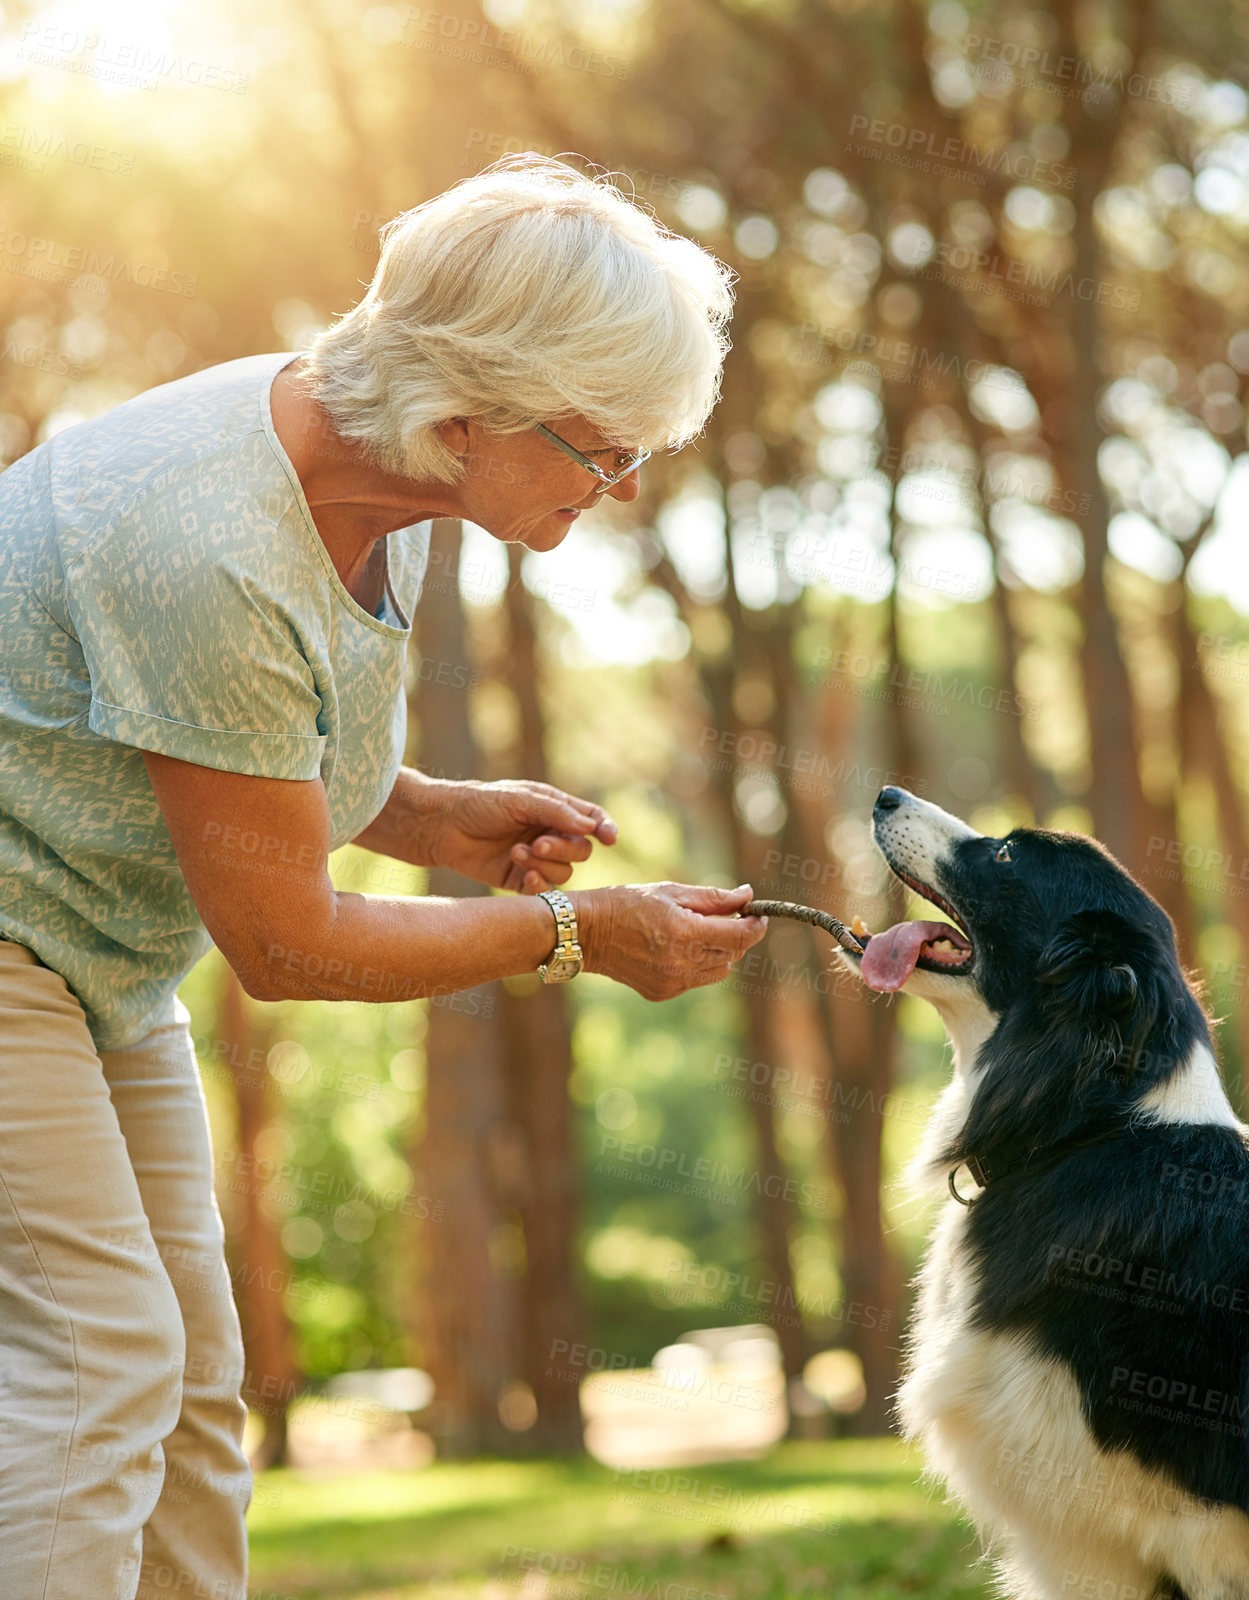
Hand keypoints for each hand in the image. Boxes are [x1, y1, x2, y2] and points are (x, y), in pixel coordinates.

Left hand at [424, 778, 615, 892]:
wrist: (442, 826)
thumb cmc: (480, 803)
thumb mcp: (519, 800)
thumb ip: (556, 812)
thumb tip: (590, 827)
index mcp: (553, 809)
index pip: (591, 819)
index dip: (605, 828)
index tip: (610, 839)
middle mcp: (549, 834)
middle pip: (580, 850)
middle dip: (564, 849)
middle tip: (539, 844)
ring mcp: (536, 859)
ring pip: (564, 872)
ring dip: (545, 865)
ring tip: (517, 853)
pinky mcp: (519, 881)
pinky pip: (544, 891)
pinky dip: (539, 886)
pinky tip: (525, 875)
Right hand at [573, 882, 767, 1000]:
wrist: (586, 932)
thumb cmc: (626, 903)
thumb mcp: (670, 892)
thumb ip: (713, 897)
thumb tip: (747, 895)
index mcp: (685, 934)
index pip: (740, 937)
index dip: (756, 925)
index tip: (758, 913)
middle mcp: (681, 963)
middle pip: (732, 954)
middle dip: (737, 935)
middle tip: (727, 916)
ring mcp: (672, 982)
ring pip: (719, 970)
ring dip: (719, 951)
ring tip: (697, 931)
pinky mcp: (662, 992)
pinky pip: (696, 979)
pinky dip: (697, 964)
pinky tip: (676, 948)